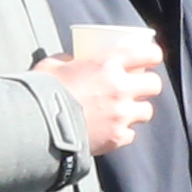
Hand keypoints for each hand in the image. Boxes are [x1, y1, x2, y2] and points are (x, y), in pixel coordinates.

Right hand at [39, 40, 160, 154]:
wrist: (37, 126)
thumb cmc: (42, 92)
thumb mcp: (52, 66)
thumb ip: (65, 60)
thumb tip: (70, 60)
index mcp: (108, 64)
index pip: (149, 53)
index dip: (152, 55)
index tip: (149, 59)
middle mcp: (121, 88)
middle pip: (154, 84)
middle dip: (148, 85)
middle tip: (137, 87)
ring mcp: (121, 114)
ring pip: (147, 111)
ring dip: (137, 110)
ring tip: (124, 111)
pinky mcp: (116, 137)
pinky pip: (129, 135)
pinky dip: (121, 133)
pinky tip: (110, 131)